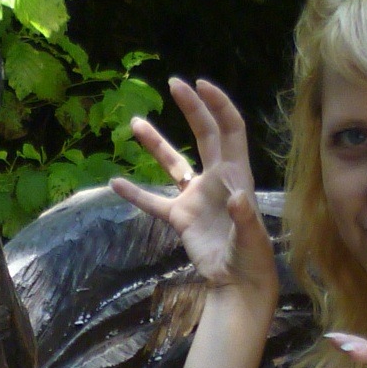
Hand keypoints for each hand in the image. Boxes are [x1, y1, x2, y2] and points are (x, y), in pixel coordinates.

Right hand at [109, 78, 276, 299]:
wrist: (237, 284)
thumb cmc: (252, 259)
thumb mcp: (251, 239)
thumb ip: (244, 218)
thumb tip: (238, 200)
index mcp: (236, 176)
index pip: (230, 130)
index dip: (218, 105)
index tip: (200, 85)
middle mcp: (216, 180)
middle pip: (204, 135)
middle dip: (191, 108)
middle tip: (174, 83)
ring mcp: (196, 198)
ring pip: (174, 163)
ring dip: (156, 143)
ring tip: (135, 123)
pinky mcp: (181, 218)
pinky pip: (154, 202)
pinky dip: (136, 194)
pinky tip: (115, 184)